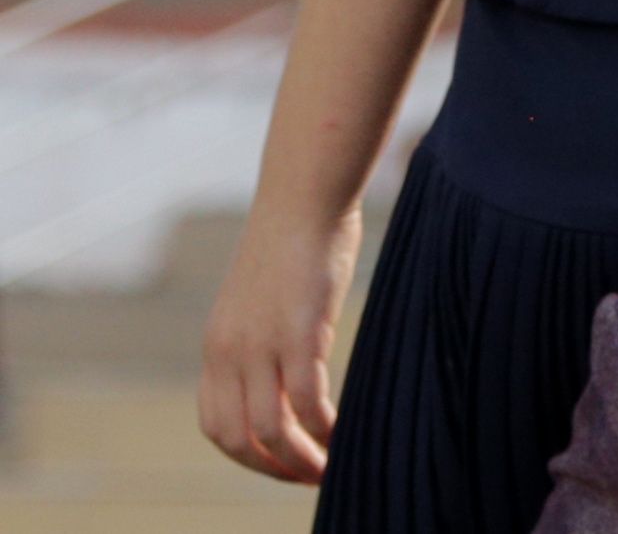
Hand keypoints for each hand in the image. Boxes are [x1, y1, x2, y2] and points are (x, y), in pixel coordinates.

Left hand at [199, 198, 359, 482]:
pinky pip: (305, 400)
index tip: (283, 463)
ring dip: (299, 460)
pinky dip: (323, 429)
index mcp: (217, 346)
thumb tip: (288, 367)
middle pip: (237, 438)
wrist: (304, 196)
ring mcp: (260, 344)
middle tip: (310, 477)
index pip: (217, 425)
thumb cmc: (297, 239)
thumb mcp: (264, 298)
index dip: (247, 457)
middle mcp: (228, 352)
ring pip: (270, 429)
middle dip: (273, 468)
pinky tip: (343, 436)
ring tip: (330, 469)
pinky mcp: (297, 332)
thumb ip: (264, 337)